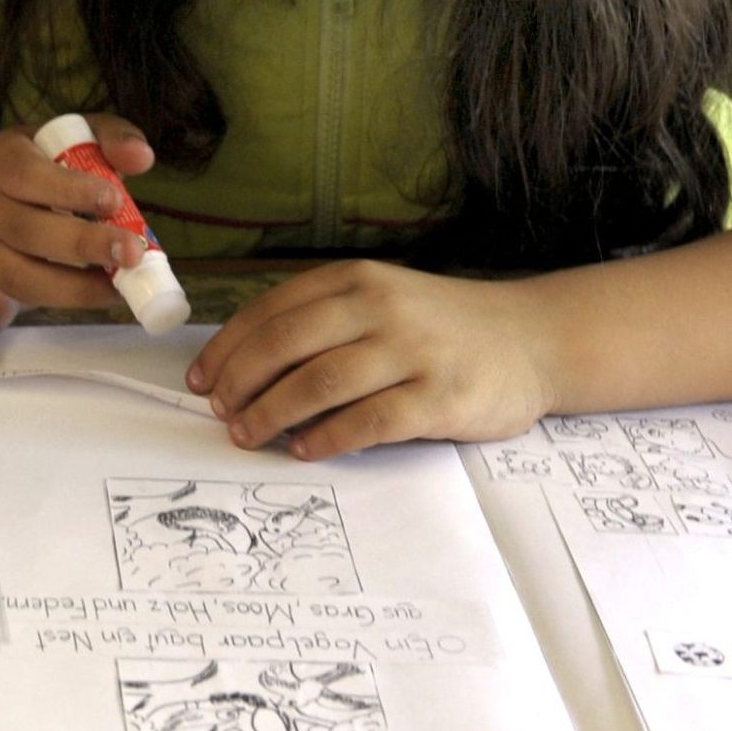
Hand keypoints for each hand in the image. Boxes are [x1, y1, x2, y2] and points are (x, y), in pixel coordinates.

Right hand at [0, 112, 156, 367]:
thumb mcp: (77, 133)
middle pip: (26, 230)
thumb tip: (141, 158)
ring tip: (116, 289)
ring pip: (18, 275)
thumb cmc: (50, 159)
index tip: (114, 199)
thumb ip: (111, 137)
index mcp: (4, 161)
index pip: (29, 176)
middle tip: (132, 251)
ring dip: (69, 288)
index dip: (69, 190)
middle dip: (82, 244)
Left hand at [187, 259, 569, 458]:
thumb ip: (326, 322)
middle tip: (219, 412)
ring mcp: (411, 351)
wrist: (530, 338)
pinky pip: (369, 421)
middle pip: (285, 344)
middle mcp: (379, 307)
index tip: (201, 379)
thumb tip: (247, 366)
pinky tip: (305, 450)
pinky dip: (328, 438)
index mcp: (355, 280)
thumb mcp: (382, 301)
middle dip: (241, 381)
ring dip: (273, 413)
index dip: (228, 347)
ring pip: (319, 382)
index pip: (272, 310)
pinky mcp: (439, 397)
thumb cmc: (442, 326)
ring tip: (249, 435)